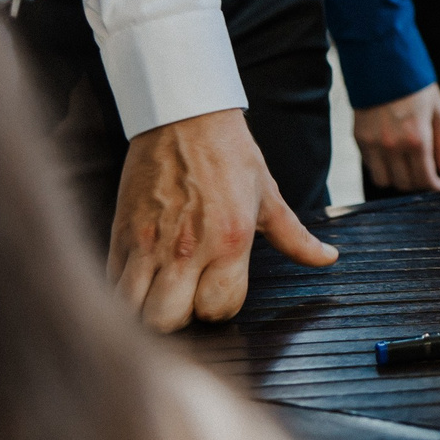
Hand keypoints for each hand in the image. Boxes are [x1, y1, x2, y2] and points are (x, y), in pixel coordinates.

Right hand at [111, 108, 337, 330]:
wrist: (185, 117)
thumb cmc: (231, 156)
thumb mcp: (268, 196)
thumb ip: (296, 237)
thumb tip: (329, 259)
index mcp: (230, 240)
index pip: (217, 308)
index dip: (220, 309)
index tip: (219, 293)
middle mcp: (187, 248)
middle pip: (167, 322)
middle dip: (179, 319)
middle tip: (187, 298)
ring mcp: (148, 243)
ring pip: (131, 311)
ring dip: (146, 311)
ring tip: (160, 293)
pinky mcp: (120, 234)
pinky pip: (110, 284)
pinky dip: (122, 291)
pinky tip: (140, 278)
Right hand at [353, 83, 439, 192]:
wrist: (383, 64)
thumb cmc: (416, 85)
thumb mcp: (439, 110)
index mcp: (417, 138)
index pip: (424, 177)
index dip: (434, 186)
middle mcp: (393, 146)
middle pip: (405, 183)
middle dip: (419, 183)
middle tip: (427, 175)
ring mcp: (373, 144)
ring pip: (385, 181)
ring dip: (398, 179)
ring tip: (409, 168)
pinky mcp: (359, 139)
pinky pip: (370, 167)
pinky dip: (383, 168)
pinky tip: (393, 157)